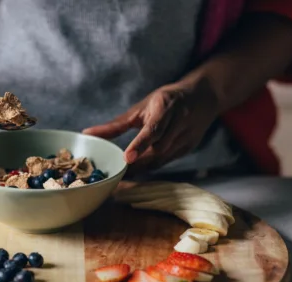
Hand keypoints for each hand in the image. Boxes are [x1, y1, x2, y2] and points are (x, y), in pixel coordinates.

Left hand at [83, 78, 218, 173]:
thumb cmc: (165, 100)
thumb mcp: (140, 107)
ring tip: (124, 175)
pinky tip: (138, 171)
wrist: (203, 96)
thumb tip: (87, 134)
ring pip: (163, 158)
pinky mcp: (189, 147)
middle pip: (158, 148)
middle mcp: (179, 122)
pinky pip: (167, 161)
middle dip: (137, 161)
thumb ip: (115, 125)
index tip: (127, 158)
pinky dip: (152, 167)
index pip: (153, 129)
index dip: (140, 144)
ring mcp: (187, 136)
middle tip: (117, 173)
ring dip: (143, 167)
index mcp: (166, 107)